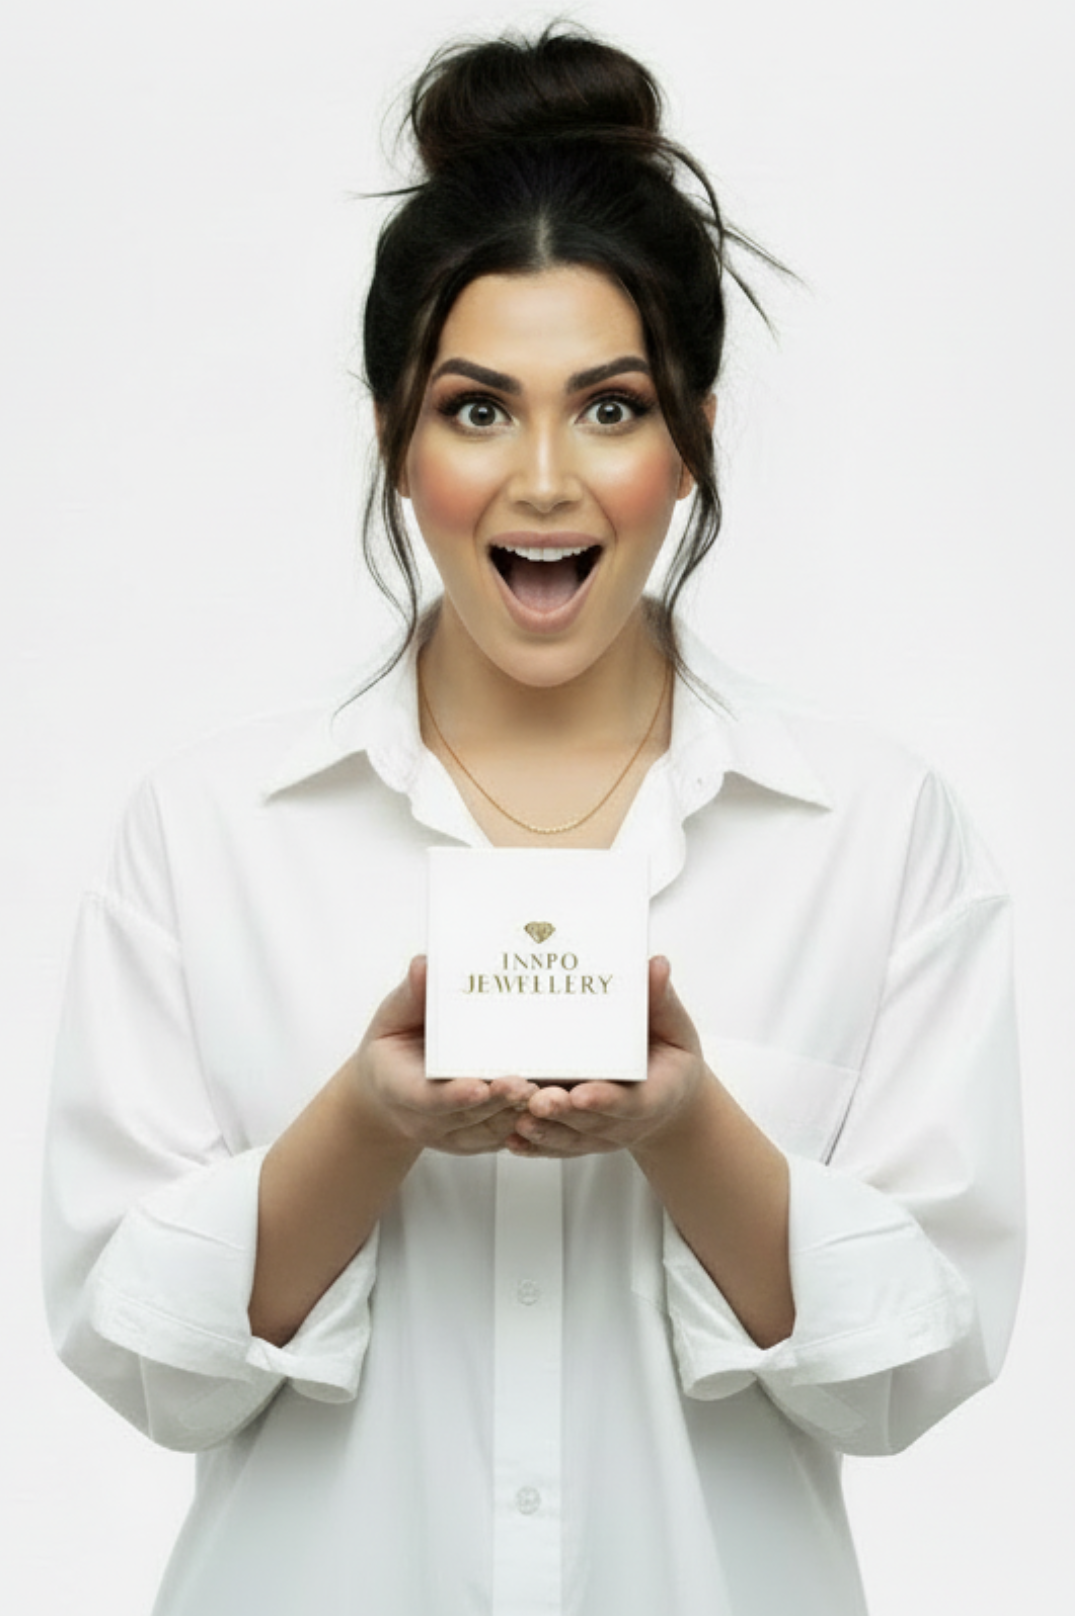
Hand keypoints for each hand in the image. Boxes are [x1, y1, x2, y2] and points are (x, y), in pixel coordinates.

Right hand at [353, 956, 537, 1154]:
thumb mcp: (393, 1019)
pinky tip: (551, 1105)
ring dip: (519, 1114)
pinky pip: (504, 1137)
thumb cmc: (393, 1049)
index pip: (428, 1099)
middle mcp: (427, 1121)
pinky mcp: (475, 1141)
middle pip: (468, 1117)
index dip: (455, 1096)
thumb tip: (425, 965)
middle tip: (524, 1083)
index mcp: (400, 1089)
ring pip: (492, 1130)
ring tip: (547, 1093)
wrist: (388, 1094)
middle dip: (498, 1101)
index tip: (478, 1085)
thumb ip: (411, 996)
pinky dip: (528, 1124)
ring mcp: (452, 1137)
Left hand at [506, 956, 706, 1159]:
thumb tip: (656, 964)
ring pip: (569, 1138)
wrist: (668, 1098)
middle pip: (591, 1122)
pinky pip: (555, 1146)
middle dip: (563, 1113)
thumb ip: (661, 1001)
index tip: (582, 1092)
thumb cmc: (669, 1058)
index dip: (605, 1099)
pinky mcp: (580, 1140)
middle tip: (538, 1100)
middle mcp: (624, 1122)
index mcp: (653, 1096)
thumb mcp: (674, 1028)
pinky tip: (511, 1140)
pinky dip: (534, 1146)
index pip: (630, 1102)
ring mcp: (600, 1135)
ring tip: (517, 1118)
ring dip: (543, 1131)